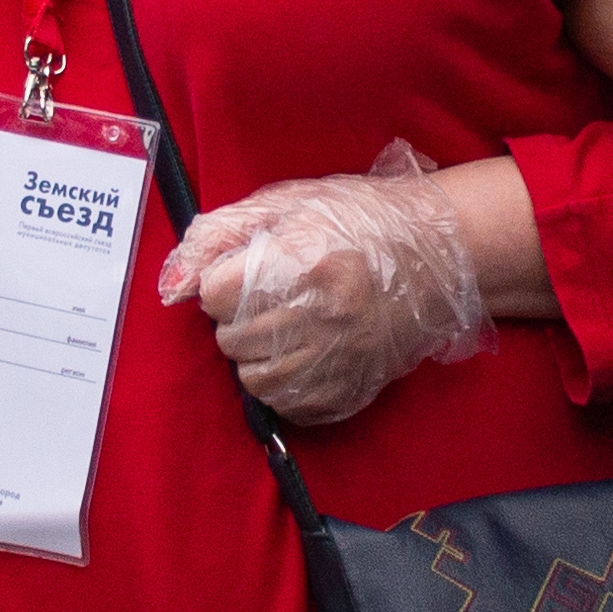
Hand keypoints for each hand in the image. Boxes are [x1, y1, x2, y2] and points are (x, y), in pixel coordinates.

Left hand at [152, 145, 495, 426]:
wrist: (437, 255)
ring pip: (253, 380)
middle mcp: (320, 316)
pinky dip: (284, 385)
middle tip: (266, 298)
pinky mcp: (352, 389)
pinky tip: (301, 355)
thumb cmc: (360, 220)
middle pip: (230, 339)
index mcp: (301, 262)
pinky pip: (290, 407)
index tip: (242, 274)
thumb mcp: (290, 204)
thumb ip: (223, 234)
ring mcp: (339, 359)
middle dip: (236, 318)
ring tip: (281, 327)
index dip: (220, 282)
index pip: (215, 295)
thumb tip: (175, 279)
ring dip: (255, 355)